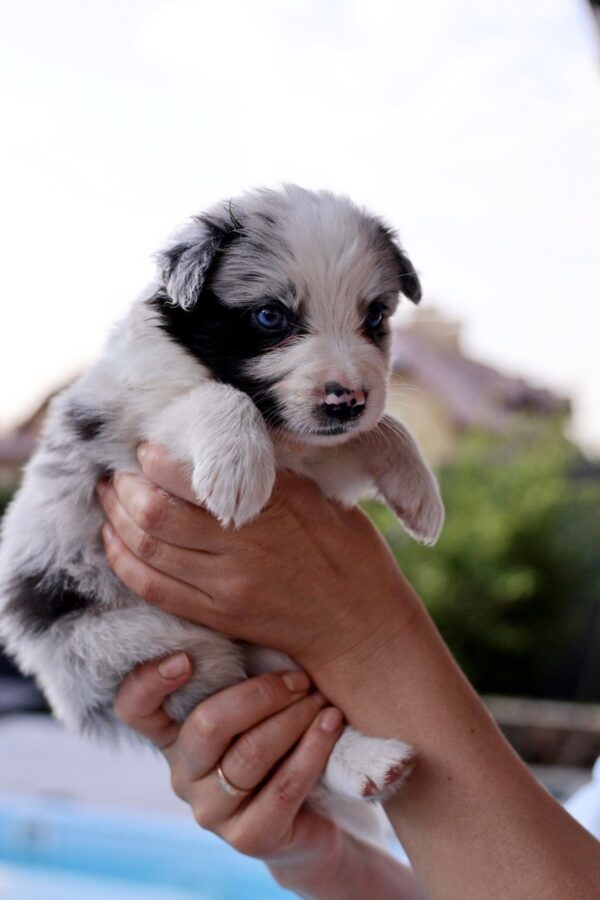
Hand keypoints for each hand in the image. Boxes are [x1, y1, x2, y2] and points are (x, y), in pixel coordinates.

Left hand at [97, 443, 419, 680]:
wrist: (361, 627)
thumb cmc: (350, 553)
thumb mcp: (323, 497)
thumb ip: (277, 473)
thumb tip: (235, 439)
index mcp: (277, 505)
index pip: (194, 479)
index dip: (155, 461)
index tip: (145, 449)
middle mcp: (245, 545)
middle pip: (156, 514)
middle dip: (124, 488)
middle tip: (116, 473)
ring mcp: (228, 586)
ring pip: (147, 549)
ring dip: (116, 519)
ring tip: (109, 498)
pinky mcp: (218, 615)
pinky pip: (154, 589)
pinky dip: (124, 562)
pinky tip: (113, 542)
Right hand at [113, 654, 422, 898]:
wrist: (311, 814)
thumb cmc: (278, 734)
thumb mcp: (251, 698)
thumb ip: (236, 665)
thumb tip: (248, 602)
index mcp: (172, 733)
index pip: (132, 708)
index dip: (150, 681)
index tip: (187, 656)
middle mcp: (183, 772)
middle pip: (205, 727)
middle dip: (259, 694)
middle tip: (298, 678)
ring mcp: (212, 810)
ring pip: (249, 756)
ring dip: (292, 719)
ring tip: (321, 697)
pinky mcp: (249, 838)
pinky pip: (283, 788)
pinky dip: (312, 749)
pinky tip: (331, 724)